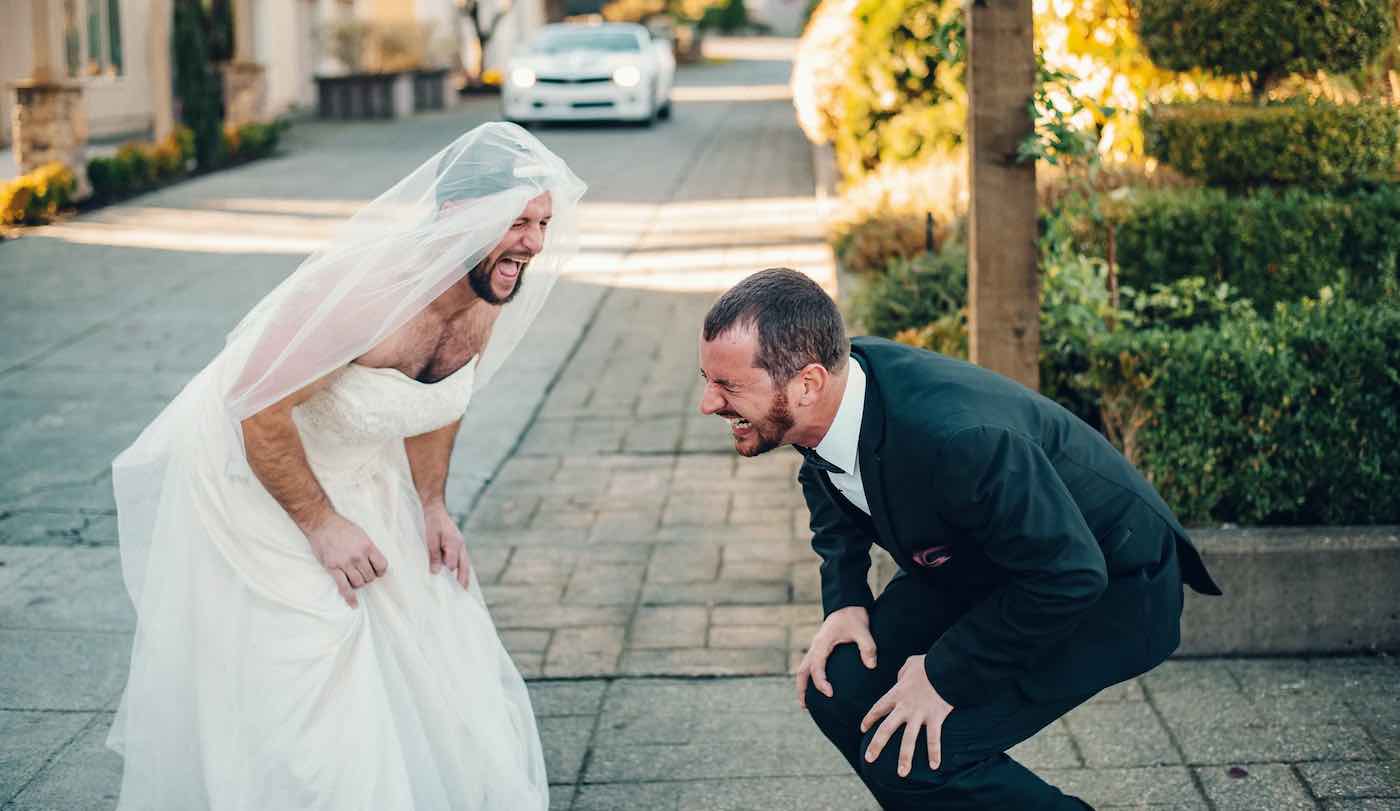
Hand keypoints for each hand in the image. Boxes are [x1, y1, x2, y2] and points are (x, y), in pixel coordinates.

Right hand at [307, 513, 387, 607]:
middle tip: (362, 573)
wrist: (322, 524)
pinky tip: (354, 604)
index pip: (382, 565)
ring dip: (358, 584)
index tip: (377, 571)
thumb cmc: (342, 528)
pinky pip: (344, 587)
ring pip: (359, 583)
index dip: (380, 571)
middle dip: (368, 577)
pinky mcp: (333, 568)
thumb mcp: (361, 534)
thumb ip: (368, 548)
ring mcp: (345, 563)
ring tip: (354, 578)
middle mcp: (358, 556)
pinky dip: (349, 597)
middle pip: (370, 576)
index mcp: (368, 546)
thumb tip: (374, 562)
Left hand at [423, 500, 470, 588]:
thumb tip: (436, 572)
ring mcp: (461, 545)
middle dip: (463, 581)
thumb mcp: (430, 539)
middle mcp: (460, 545)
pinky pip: (463, 560)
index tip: (446, 588)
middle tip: (462, 594)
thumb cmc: (431, 523)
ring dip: (464, 577)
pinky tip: (458, 577)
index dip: (449, 576)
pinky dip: (462, 570)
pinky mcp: (458, 545)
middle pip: (465, 567)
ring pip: (466, 564)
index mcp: (454, 543)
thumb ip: (434, 555)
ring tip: (463, 590)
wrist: (435, 509)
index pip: (452, 565)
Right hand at [795, 606, 877, 708]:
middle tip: (805, 706)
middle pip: (802, 670)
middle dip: (801, 689)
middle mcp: (815, 646)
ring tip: (805, 702)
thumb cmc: (854, 616)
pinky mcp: (820, 647)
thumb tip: (871, 666)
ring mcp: (816, 647)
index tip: (829, 693)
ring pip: (803, 668)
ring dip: (802, 684)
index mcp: (822, 643)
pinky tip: (815, 687)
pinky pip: (809, 665)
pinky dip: (808, 677)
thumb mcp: (863, 630)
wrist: (847, 603)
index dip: (821, 682)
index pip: (816, 667)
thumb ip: (867, 648)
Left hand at [860, 654, 953, 776]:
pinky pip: (934, 739)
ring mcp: (920, 715)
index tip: (863, 729)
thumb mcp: (910, 664)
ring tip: (902, 773)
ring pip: (909, 740)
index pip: (878, 709)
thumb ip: (902, 673)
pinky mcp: (935, 718)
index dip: (869, 719)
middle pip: (887, 729)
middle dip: (877, 745)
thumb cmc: (929, 664)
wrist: (946, 666)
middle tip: (869, 759)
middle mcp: (904, 707)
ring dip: (905, 758)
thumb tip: (900, 677)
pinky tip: (934, 766)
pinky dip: (934, 752)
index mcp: (896, 693)